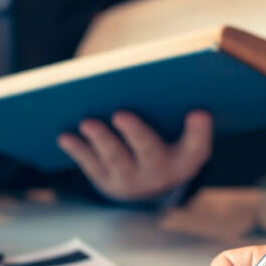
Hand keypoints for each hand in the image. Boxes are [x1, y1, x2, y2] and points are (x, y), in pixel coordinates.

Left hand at [56, 110, 211, 201]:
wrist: (150, 185)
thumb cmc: (168, 142)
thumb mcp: (180, 133)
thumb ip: (178, 113)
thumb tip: (160, 80)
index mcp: (186, 157)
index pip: (197, 145)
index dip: (199, 131)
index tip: (200, 112)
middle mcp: (161, 172)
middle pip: (149, 152)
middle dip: (135, 133)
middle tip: (121, 114)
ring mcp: (132, 180)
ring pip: (116, 159)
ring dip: (101, 140)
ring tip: (87, 122)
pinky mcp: (107, 182)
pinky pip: (92, 166)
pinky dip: (78, 150)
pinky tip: (65, 137)